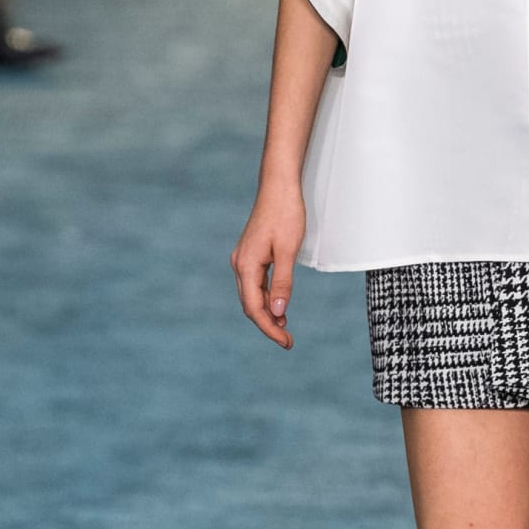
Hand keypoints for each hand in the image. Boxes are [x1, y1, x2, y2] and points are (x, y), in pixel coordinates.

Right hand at [231, 185, 306, 347]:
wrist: (279, 186)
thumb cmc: (286, 214)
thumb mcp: (288, 250)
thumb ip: (283, 282)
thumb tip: (277, 311)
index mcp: (246, 265)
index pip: (255, 307)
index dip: (269, 328)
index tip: (286, 342)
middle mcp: (240, 264)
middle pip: (250, 305)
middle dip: (268, 324)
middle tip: (287, 341)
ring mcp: (243, 259)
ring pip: (252, 295)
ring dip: (267, 312)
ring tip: (284, 327)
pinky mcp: (251, 254)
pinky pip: (255, 283)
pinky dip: (267, 297)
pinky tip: (278, 306)